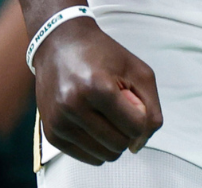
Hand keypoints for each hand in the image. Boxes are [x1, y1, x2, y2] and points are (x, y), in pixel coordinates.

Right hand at [33, 17, 163, 164]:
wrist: (59, 43)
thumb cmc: (103, 54)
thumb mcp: (138, 71)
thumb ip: (151, 109)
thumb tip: (138, 146)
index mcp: (97, 87)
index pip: (135, 128)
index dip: (140, 116)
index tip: (130, 99)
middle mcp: (73, 106)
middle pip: (119, 145)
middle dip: (126, 130)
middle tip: (116, 106)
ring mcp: (59, 121)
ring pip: (103, 156)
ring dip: (111, 140)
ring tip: (103, 113)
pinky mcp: (50, 133)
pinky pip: (86, 157)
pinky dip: (96, 145)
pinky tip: (92, 123)